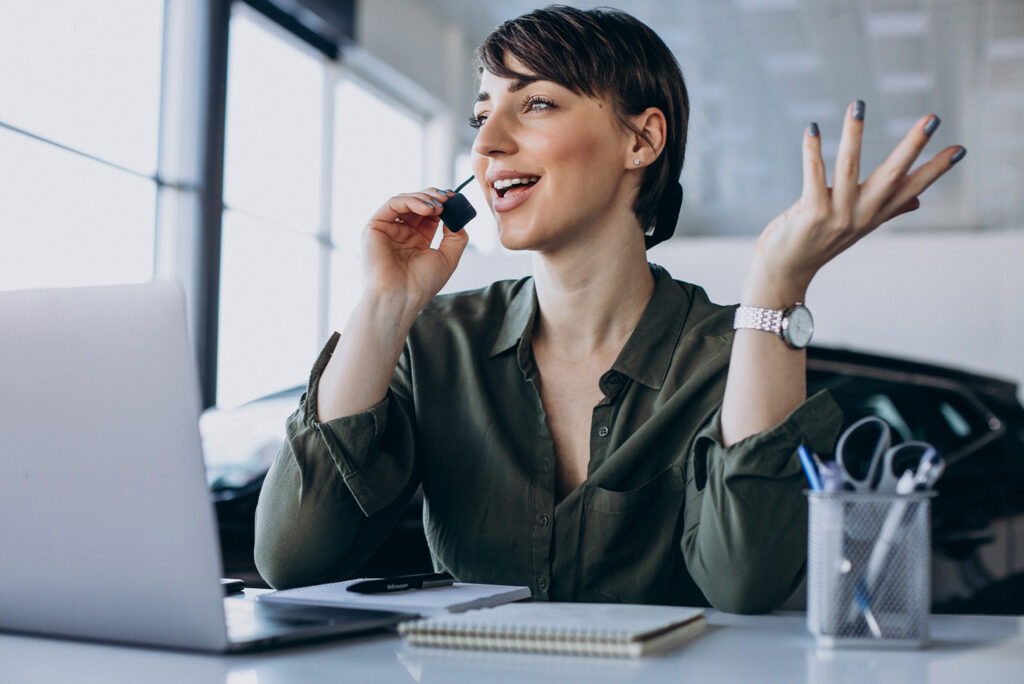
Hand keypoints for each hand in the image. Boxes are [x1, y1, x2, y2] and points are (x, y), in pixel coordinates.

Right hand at [363, 187, 469, 311]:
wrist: (400, 298)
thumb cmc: (421, 284)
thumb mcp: (448, 258)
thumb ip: (456, 236)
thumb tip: (458, 216)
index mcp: (416, 241)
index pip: (429, 214)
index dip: (443, 204)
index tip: (456, 199)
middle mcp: (401, 233)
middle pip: (417, 204)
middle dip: (434, 197)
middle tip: (448, 197)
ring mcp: (387, 229)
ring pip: (405, 200)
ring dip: (424, 198)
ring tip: (439, 205)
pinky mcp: (374, 226)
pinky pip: (393, 204)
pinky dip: (411, 201)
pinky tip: (427, 209)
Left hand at [746, 101, 964, 305]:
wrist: (785, 271)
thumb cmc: (818, 242)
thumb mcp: (857, 227)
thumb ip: (887, 210)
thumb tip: (918, 201)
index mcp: (874, 215)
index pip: (912, 189)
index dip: (936, 169)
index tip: (960, 148)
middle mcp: (860, 215)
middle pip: (892, 175)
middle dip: (912, 146)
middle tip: (932, 118)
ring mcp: (836, 215)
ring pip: (849, 167)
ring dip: (854, 134)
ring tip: (859, 105)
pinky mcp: (811, 213)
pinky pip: (814, 175)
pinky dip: (812, 150)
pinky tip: (812, 128)